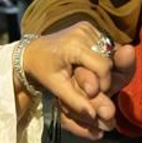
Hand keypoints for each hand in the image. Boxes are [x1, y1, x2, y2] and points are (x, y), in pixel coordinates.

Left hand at [21, 23, 136, 139]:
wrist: (31, 52)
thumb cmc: (42, 70)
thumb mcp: (56, 87)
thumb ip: (75, 100)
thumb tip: (93, 115)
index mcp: (74, 45)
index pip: (103, 67)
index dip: (103, 84)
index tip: (93, 93)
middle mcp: (83, 31)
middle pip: (109, 58)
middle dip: (104, 76)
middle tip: (90, 86)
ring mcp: (86, 27)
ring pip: (110, 51)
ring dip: (104, 67)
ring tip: (89, 75)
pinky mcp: (88, 27)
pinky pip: (105, 45)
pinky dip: (102, 57)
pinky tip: (90, 65)